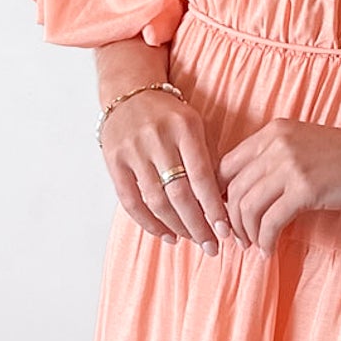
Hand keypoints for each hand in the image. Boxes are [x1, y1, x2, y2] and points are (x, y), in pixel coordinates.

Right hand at [99, 91, 242, 253]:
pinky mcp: (114, 161)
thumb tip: (222, 205)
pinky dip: (149, 223)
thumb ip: (206, 159)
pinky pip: (130, 201)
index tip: (226, 231)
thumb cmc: (169, 115)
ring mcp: (133, 150)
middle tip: (212, 246)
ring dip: (176, 226)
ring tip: (192, 240)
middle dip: (198, 225)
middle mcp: (157, 138)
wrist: (128, 93)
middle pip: (179, 193)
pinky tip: (165, 234)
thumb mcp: (194, 125)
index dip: (213, 208)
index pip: (202, 176)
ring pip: (156, 201)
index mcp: (184, 127)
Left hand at [217, 117, 340, 253]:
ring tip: (255, 246)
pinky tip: (270, 250)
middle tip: (239, 239)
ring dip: (247, 233)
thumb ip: (273, 161)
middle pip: (232, 189)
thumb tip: (242, 196)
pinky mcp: (306, 188)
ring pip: (246, 206)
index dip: (220, 196)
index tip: (228, 218)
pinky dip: (265, 240)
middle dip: (231, 220)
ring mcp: (290, 165)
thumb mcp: (302, 147)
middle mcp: (275, 144)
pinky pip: (270, 221)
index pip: (225, 166)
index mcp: (271, 133)